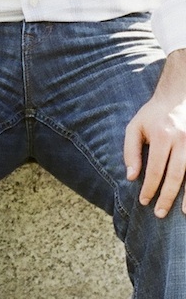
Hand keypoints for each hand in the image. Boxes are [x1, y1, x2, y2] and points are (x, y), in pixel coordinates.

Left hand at [124, 49, 185, 217]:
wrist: (177, 97)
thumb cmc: (153, 115)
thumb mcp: (135, 127)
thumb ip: (130, 151)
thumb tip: (131, 177)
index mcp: (161, 134)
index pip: (156, 168)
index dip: (150, 187)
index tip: (144, 201)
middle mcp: (181, 139)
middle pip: (176, 174)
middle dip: (167, 196)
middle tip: (160, 213)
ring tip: (183, 214)